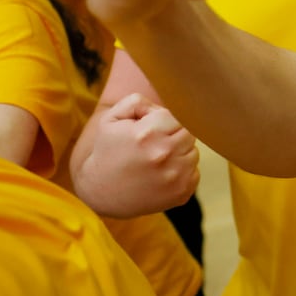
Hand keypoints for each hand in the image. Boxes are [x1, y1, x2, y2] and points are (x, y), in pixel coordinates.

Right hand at [75, 94, 199, 217]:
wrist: (100, 193)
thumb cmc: (107, 152)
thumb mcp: (111, 120)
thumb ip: (137, 102)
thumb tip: (162, 107)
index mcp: (148, 134)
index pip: (176, 116)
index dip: (165, 122)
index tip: (152, 131)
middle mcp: (165, 154)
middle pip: (188, 133)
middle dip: (174, 136)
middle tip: (155, 146)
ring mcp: (176, 175)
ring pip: (193, 152)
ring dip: (180, 154)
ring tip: (157, 161)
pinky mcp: (183, 191)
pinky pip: (194, 172)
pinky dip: (182, 172)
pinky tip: (162, 175)